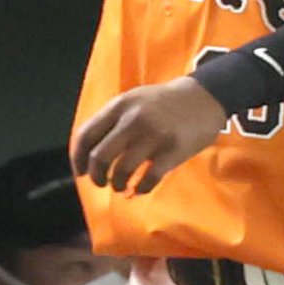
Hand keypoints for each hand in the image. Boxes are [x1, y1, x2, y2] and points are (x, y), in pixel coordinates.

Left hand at [72, 74, 227, 193]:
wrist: (205, 96)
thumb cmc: (163, 103)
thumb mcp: (133, 101)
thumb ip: (111, 121)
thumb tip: (87, 152)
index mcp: (119, 106)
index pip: (86, 136)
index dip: (78, 159)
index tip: (81, 171)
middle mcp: (133, 120)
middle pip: (100, 157)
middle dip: (96, 176)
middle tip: (101, 182)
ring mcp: (154, 136)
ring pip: (122, 171)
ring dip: (117, 184)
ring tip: (121, 185)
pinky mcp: (173, 151)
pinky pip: (149, 179)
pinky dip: (141, 188)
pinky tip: (140, 188)